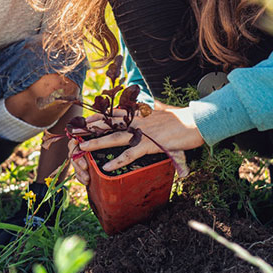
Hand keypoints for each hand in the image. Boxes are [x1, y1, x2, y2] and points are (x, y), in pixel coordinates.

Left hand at [68, 106, 202, 183]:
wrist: (196, 122)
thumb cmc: (183, 119)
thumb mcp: (166, 112)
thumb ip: (157, 110)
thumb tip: (155, 105)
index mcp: (141, 114)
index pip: (116, 113)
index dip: (101, 115)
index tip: (87, 117)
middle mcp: (138, 121)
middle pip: (110, 123)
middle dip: (92, 127)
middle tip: (75, 130)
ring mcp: (143, 133)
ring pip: (115, 138)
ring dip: (98, 143)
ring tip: (83, 148)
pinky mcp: (150, 145)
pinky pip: (131, 154)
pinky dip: (118, 161)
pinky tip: (106, 166)